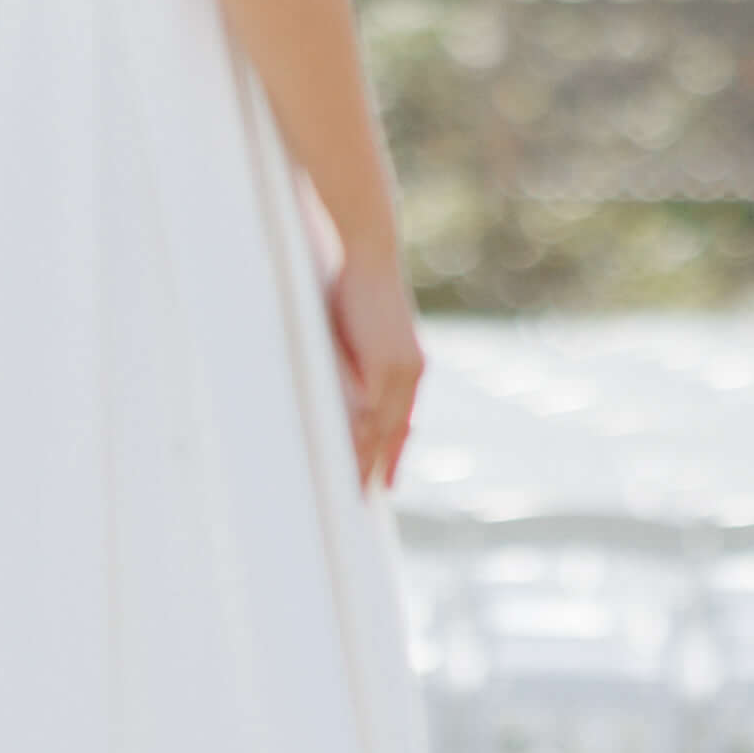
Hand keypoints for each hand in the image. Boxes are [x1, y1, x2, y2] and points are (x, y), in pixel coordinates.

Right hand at [326, 253, 426, 492]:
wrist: (368, 252)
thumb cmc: (356, 284)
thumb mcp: (358, 331)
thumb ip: (356, 360)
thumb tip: (343, 383)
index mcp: (408, 366)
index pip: (402, 422)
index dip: (392, 452)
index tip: (385, 481)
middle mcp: (411, 375)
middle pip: (396, 434)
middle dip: (381, 468)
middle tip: (366, 500)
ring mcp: (401, 374)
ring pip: (383, 434)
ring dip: (367, 464)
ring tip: (352, 494)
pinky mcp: (386, 370)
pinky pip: (371, 419)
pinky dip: (360, 444)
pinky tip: (348, 465)